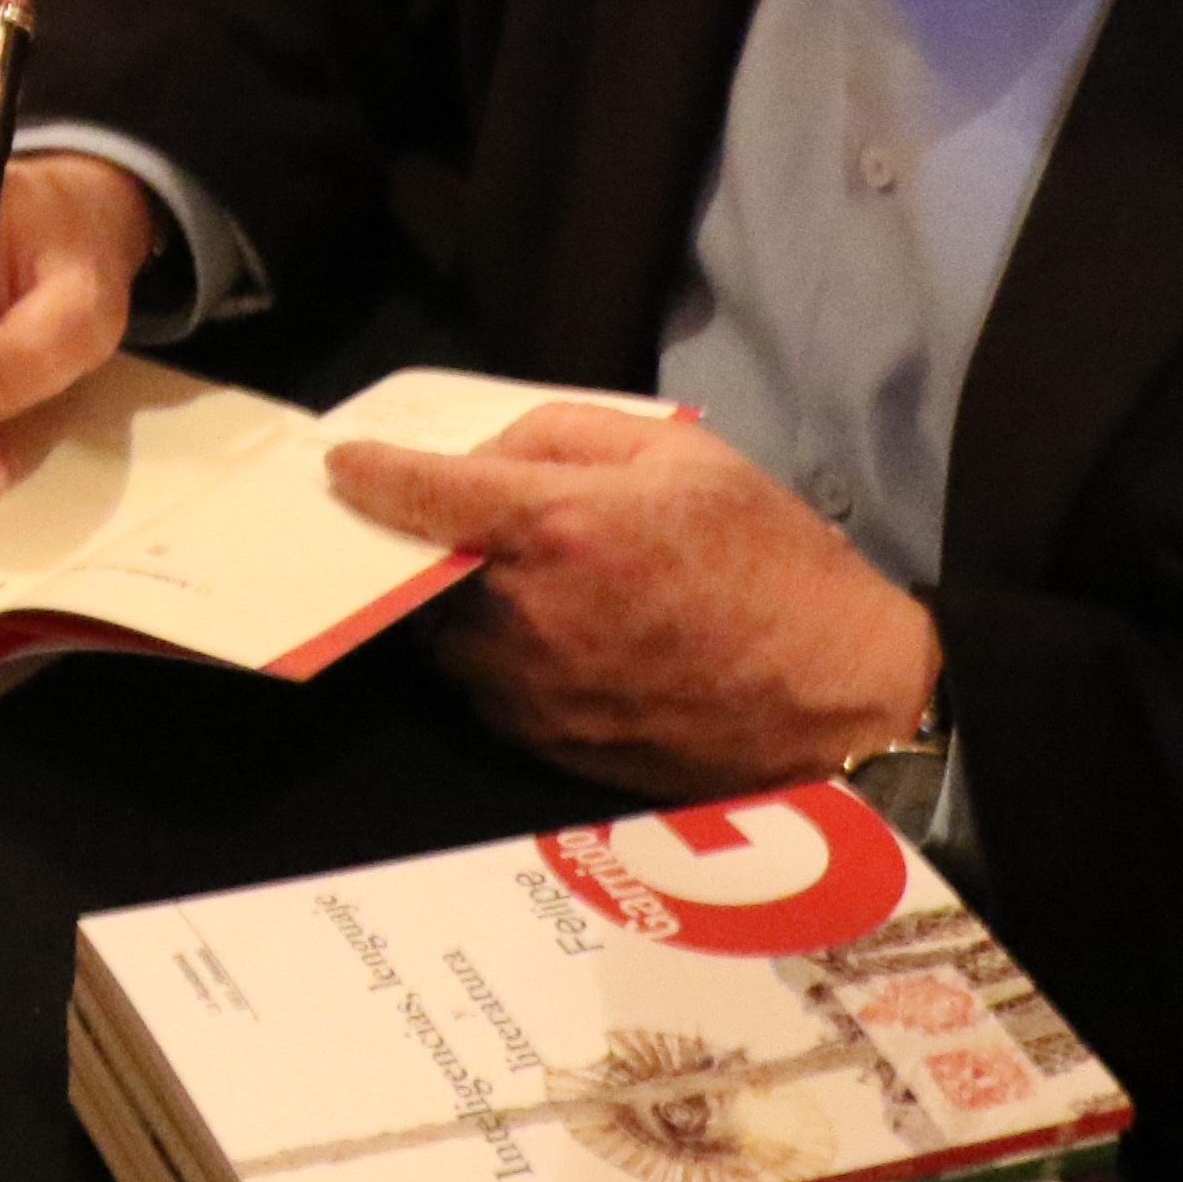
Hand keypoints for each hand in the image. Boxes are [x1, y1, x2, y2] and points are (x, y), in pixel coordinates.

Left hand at [325, 406, 941, 800]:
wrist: (840, 697)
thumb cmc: (773, 561)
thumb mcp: (684, 454)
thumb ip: (570, 434)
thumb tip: (492, 452)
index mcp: (556, 528)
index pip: (420, 496)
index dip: (371, 476)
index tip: (342, 467)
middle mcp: (526, 615)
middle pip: (424, 573)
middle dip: (430, 545)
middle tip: (460, 524)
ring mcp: (533, 692)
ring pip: (449, 640)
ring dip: (462, 607)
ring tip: (524, 583)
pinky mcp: (550, 747)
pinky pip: (487, 691)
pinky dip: (499, 658)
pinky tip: (559, 638)